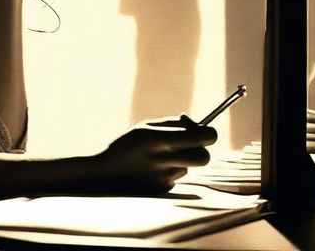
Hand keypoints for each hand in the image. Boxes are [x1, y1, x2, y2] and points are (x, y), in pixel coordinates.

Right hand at [88, 115, 216, 194]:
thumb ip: (173, 124)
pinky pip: (178, 177)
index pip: (202, 137)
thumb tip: (197, 124)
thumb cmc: (127, 145)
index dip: (208, 133)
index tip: (204, 131)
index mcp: (159, 139)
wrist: (105, 173)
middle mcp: (164, 160)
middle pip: (203, 157)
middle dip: (201, 149)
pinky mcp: (164, 191)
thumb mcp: (145, 127)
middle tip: (190, 144)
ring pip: (189, 167)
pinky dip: (170, 171)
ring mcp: (165, 178)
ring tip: (157, 157)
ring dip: (181, 160)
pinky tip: (152, 170)